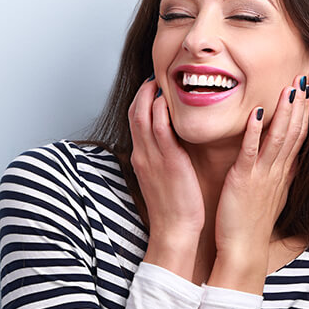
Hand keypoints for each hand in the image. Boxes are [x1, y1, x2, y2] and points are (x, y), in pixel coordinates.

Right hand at [128, 77, 204, 278]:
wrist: (174, 231)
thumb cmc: (173, 207)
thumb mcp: (161, 178)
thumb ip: (162, 157)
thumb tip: (170, 143)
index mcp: (141, 157)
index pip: (135, 120)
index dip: (141, 100)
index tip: (151, 87)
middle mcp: (142, 154)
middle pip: (134, 113)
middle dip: (142, 91)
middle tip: (154, 77)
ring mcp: (152, 157)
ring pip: (143, 116)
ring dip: (150, 95)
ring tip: (161, 81)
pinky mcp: (167, 161)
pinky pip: (160, 128)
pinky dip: (161, 111)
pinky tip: (168, 100)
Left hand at [208, 75, 308, 292]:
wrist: (243, 250)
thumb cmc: (251, 224)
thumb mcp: (272, 196)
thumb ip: (280, 176)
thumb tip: (290, 162)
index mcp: (282, 174)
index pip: (299, 138)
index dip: (304, 113)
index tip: (307, 92)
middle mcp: (277, 172)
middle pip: (294, 132)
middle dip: (299, 105)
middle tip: (304, 79)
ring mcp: (262, 175)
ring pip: (278, 138)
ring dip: (284, 112)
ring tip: (289, 88)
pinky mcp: (244, 180)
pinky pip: (251, 151)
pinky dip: (254, 131)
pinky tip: (256, 112)